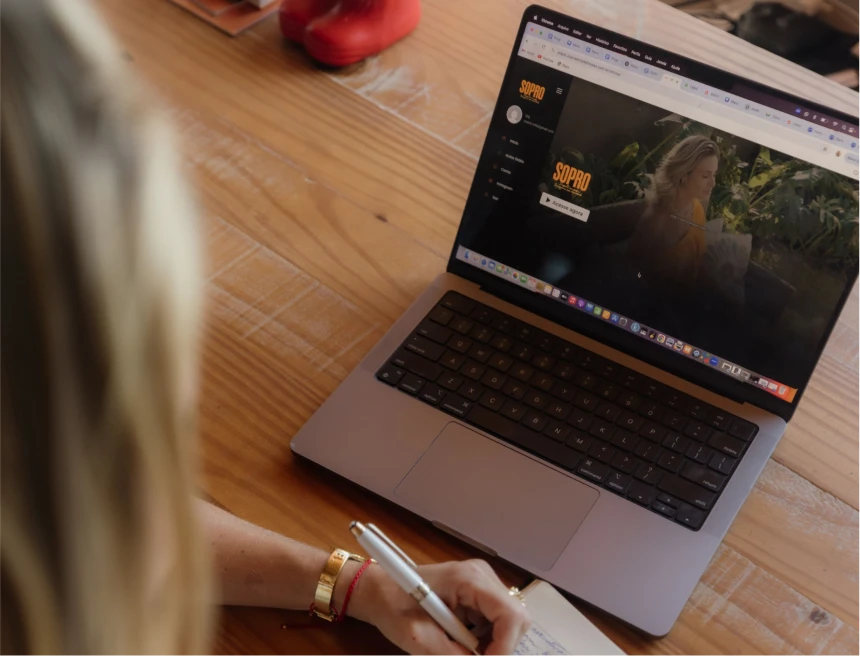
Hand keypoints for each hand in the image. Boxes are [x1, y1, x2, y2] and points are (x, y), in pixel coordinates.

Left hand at [347, 559, 530, 655]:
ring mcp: (482, 580)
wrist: (378, 588)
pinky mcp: (478, 590)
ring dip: (493, 643)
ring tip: (462, 649)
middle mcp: (482, 575)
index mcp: (469, 579)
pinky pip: (496, 619)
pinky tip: (462, 639)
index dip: (505, 648)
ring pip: (509, 621)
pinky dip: (486, 637)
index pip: (511, 615)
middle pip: (516, 618)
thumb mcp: (418, 639)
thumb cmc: (392, 607)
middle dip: (501, 647)